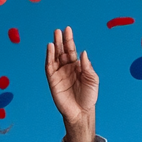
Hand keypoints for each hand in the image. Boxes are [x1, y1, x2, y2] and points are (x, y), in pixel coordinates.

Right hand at [45, 26, 98, 141]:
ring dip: (54, 46)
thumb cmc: (89, 96)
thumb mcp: (92, 80)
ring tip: (55, 36)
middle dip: (61, 40)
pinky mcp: (53, 80)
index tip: (68, 29)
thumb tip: (83, 53)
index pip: (72, 50)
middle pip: (62, 51)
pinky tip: (50, 48)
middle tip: (59, 30)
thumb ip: (87, 66)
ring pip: (55, 57)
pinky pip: (50, 67)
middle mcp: (67, 67)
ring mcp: (59, 73)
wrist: (81, 112)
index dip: (69, 40)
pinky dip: (49, 57)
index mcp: (77, 66)